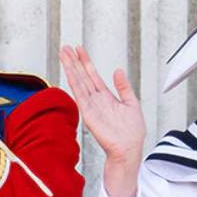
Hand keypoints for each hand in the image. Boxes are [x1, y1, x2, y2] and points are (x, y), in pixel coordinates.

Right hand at [59, 45, 145, 196]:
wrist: (129, 148)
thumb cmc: (132, 132)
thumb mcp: (132, 104)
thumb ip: (124, 87)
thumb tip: (118, 71)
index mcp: (106, 96)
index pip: (93, 75)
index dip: (86, 62)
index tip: (79, 50)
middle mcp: (96, 99)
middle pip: (82, 76)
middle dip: (74, 61)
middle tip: (66, 48)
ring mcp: (91, 106)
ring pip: (79, 82)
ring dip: (71, 68)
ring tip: (64, 54)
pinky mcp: (89, 114)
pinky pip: (80, 95)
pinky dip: (75, 83)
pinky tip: (70, 73)